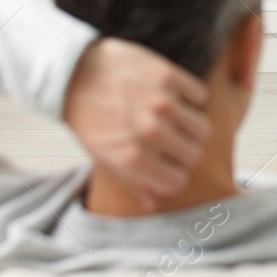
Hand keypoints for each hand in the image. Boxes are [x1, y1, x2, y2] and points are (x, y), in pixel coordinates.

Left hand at [63, 38, 210, 209]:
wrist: (74, 73)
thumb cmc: (87, 119)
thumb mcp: (102, 157)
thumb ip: (132, 181)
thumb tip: (155, 203)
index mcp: (132, 159)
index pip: (177, 181)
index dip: (174, 174)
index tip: (168, 164)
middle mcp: (149, 132)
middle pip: (194, 155)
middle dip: (185, 151)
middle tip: (171, 141)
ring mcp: (161, 103)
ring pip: (203, 128)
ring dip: (191, 126)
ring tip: (175, 120)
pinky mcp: (168, 76)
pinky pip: (199, 97)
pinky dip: (191, 98)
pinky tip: (174, 97)